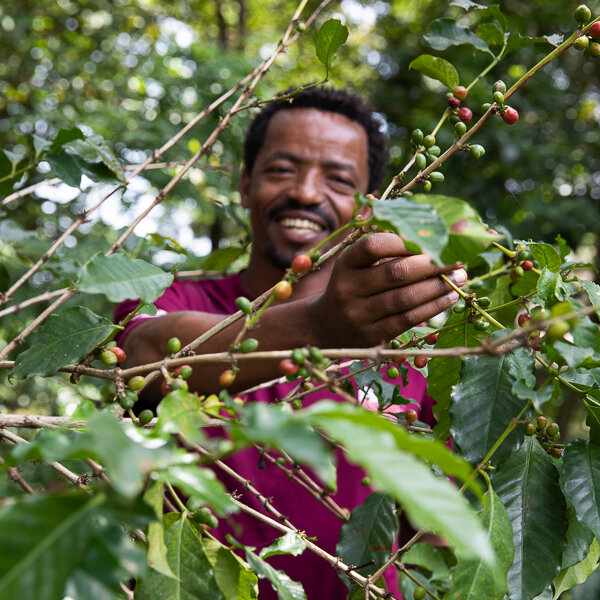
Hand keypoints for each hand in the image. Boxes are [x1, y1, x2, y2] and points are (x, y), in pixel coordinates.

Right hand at [313, 232, 465, 345]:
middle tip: (458, 258)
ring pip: (405, 298)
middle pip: (395, 272)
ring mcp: (357, 314)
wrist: (326, 325)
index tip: (433, 239)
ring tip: (460, 277)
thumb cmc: (353, 286)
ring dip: (437, 286)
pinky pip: (407, 320)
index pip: (373, 246)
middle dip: (432, 264)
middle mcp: (347, 288)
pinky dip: (433, 307)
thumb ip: (386, 250)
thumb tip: (433, 236)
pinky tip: (450, 297)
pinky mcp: (370, 335)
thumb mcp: (357, 265)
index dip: (405, 241)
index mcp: (345, 263)